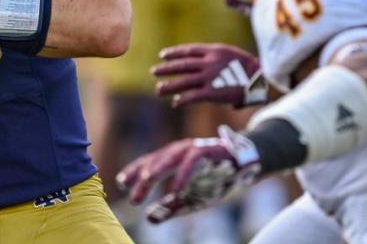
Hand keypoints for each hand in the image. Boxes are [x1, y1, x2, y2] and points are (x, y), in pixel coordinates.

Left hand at [117, 126, 260, 222]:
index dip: (134, 171)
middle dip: (142, 177)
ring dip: (158, 169)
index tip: (120, 183)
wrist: (245, 164)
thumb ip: (172, 207)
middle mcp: (181, 150)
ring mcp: (195, 147)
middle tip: (133, 197)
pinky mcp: (210, 148)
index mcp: (174, 158)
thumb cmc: (216, 179)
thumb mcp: (193, 198)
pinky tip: (176, 191)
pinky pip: (193, 159)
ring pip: (171, 155)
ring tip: (146, 182)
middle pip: (156, 160)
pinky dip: (184, 174)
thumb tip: (150, 219)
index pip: (149, 162)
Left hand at [153, 43, 266, 107]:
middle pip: (182, 65)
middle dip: (167, 68)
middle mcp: (209, 62)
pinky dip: (182, 99)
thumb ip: (217, 58)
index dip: (174, 53)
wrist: (261, 79)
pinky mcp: (212, 92)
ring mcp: (209, 77)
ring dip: (169, 85)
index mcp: (214, 51)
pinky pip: (193, 96)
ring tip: (158, 89)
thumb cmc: (250, 68)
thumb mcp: (232, 54)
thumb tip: (206, 64)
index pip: (188, 51)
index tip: (163, 55)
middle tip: (154, 71)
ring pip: (184, 81)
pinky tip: (175, 103)